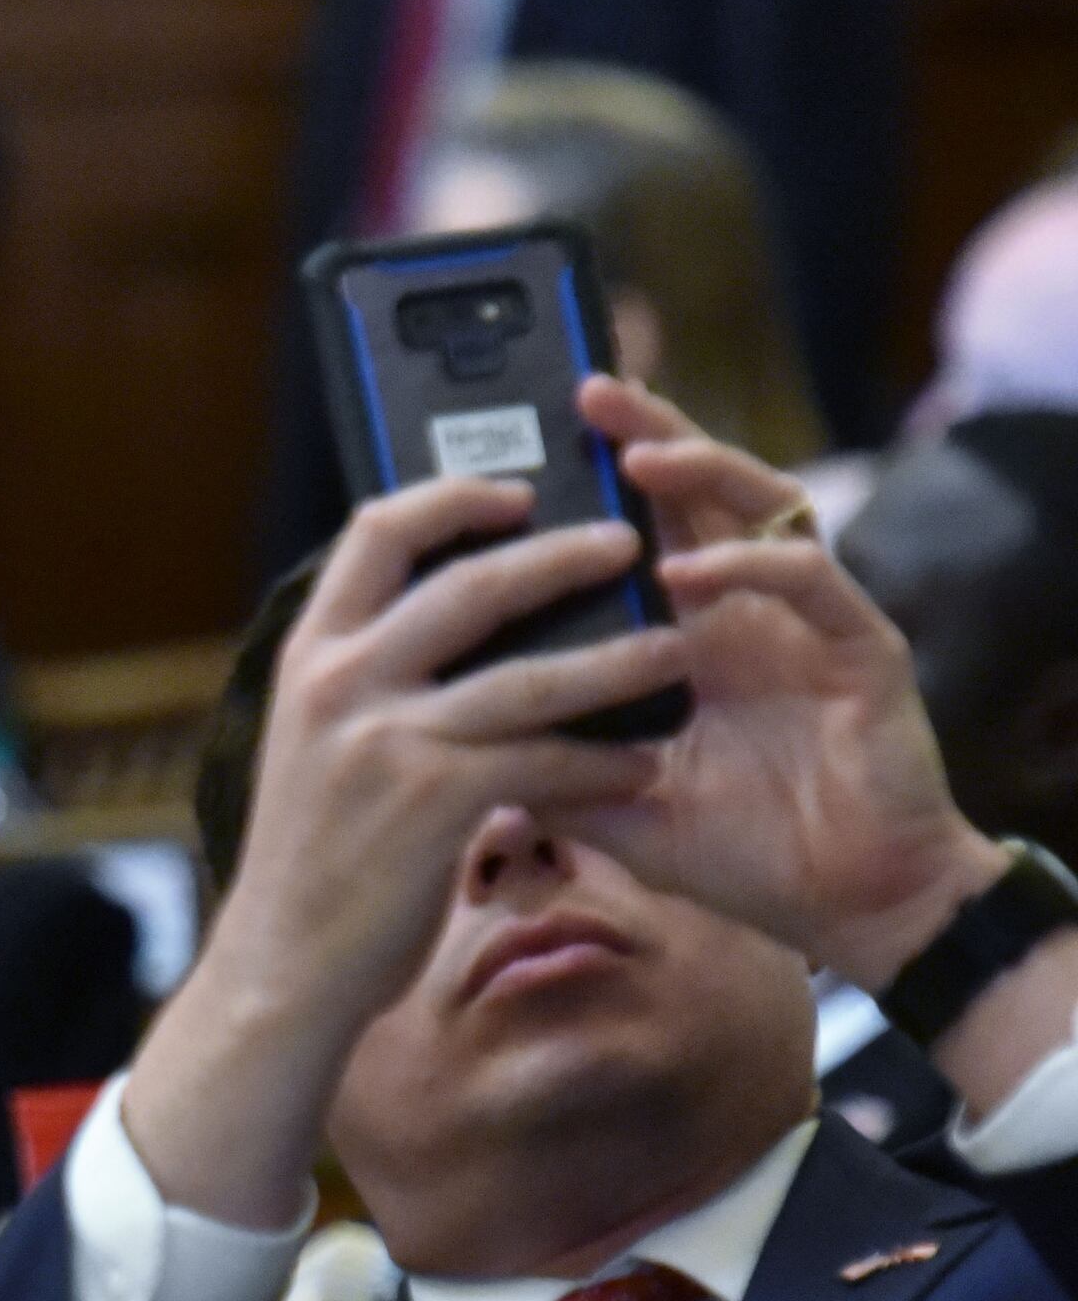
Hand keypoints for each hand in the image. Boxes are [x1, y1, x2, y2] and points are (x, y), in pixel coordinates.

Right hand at [127, 476, 683, 1225]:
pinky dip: (605, 760)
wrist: (281, 965)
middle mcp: (342, 684)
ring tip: (676, 650)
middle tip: (625, 545)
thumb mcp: (314, 746)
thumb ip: (366, 681)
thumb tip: (453, 628)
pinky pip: (549, 761)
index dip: (452, 496)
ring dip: (619, 659)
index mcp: (310, 657)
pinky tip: (643, 763)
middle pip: (471, 582)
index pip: (377, 532)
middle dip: (561, 556)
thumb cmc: (311, 859)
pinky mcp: (436, 802)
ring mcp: (387, 741)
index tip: (515, 493)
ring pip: (532, 673)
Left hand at [559, 379, 998, 984]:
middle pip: (696, 496)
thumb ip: (540, 761)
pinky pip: (815, 585)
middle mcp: (748, 611)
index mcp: (688, 633)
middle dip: (644, 438)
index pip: (636, 531)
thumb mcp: (612, 802)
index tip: (517, 445)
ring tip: (633, 457)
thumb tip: (437, 740)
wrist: (845, 910)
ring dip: (700, 477)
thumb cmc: (738, 850)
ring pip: (762, 513)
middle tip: (584, 390)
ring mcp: (808, 623)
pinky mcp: (864, 652)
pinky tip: (692, 571)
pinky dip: (753, 569)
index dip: (591, 485)